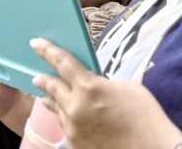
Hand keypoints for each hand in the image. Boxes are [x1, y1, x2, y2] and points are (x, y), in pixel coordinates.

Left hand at [31, 38, 181, 148]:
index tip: (36, 43)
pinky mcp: (77, 144)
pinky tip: (64, 114)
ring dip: (51, 99)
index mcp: (89, 87)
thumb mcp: (127, 87)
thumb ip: (103, 83)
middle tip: (36, 75)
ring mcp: (74, 128)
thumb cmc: (146, 116)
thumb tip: (94, 85)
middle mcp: (76, 107)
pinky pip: (65, 125)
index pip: (63, 63)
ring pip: (57, 108)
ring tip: (44, 94)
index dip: (48, 51)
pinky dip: (63, 116)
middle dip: (44, 79)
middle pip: (53, 87)